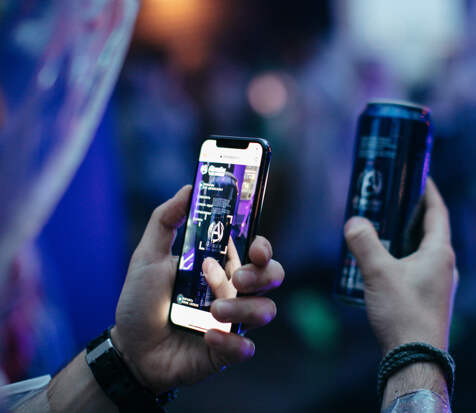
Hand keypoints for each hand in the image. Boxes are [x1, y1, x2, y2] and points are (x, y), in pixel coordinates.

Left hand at [112, 186, 283, 392]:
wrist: (129, 349)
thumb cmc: (141, 302)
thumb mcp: (147, 256)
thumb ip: (165, 220)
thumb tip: (188, 188)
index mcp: (221, 267)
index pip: (258, 253)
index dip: (264, 248)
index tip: (255, 246)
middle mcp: (233, 292)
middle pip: (272, 278)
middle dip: (261, 275)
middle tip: (236, 279)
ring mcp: (233, 321)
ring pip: (264, 310)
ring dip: (241, 308)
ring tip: (211, 311)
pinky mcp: (228, 351)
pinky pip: (246, 348)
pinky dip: (231, 342)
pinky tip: (207, 337)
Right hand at [344, 178, 456, 353]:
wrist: (415, 359)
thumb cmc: (402, 313)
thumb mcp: (378, 272)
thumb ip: (364, 242)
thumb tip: (354, 222)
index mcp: (440, 253)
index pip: (438, 212)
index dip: (429, 192)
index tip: (420, 176)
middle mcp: (446, 267)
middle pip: (431, 231)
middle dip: (413, 215)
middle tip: (393, 203)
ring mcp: (441, 286)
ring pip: (424, 253)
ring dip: (407, 239)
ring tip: (384, 233)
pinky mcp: (431, 301)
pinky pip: (419, 270)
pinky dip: (405, 260)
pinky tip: (385, 268)